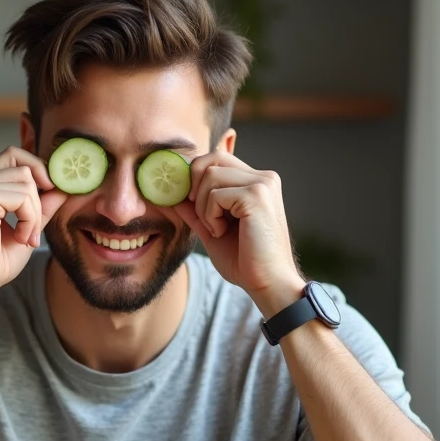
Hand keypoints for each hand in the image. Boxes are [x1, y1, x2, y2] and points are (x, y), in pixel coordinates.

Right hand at [0, 146, 66, 298]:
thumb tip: (64, 186)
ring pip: (27, 182)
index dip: (38, 169)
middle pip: (25, 166)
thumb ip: (43, 205)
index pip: (14, 154)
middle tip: (35, 228)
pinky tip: (19, 238)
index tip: (51, 194)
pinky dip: (29, 220)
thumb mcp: (28, 226)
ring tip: (24, 237)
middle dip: (40, 197)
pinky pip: (23, 198)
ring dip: (34, 214)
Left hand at [172, 151, 304, 317]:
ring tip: (216, 229)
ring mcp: (262, 184)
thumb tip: (172, 195)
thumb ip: (195, 210)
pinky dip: (210, 216)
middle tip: (200, 214)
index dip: (196, 175)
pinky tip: (222, 232)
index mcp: (257, 182)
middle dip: (194, 185)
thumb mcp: (212, 230)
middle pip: (212, 158)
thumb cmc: (245, 261)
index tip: (189, 200)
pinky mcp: (256, 196)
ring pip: (209, 176)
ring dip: (202, 207)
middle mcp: (264, 177)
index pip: (218, 158)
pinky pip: (215, 195)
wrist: (268, 283)